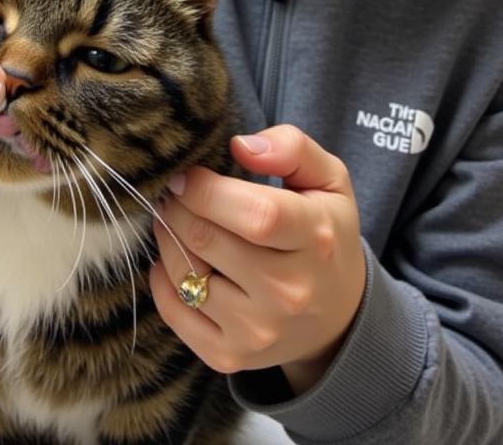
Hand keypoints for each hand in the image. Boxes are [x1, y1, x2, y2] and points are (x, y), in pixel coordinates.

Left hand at [150, 125, 365, 393]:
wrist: (338, 316)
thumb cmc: (323, 232)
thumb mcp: (328, 179)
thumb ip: (291, 147)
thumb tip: (240, 146)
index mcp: (314, 239)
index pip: (255, 213)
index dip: (206, 189)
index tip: (186, 174)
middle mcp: (289, 292)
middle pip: (206, 238)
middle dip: (178, 206)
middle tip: (175, 193)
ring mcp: (258, 330)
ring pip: (184, 273)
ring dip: (168, 238)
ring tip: (177, 220)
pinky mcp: (230, 356)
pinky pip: (174, 311)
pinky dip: (164, 280)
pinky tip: (178, 259)